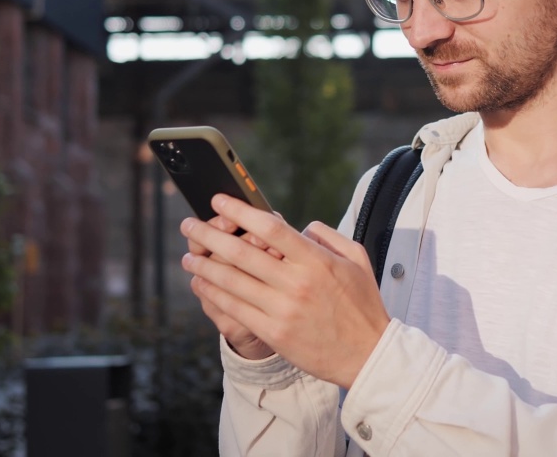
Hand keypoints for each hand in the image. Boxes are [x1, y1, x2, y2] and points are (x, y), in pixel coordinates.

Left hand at [179, 194, 390, 388]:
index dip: (240, 211)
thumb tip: (300, 227)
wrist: (368, 354)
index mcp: (317, 260)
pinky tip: (200, 284)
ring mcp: (283, 309)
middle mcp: (297, 282)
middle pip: (243, 252)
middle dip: (209, 235)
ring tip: (188, 256)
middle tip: (189, 224)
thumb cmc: (362, 305)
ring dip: (204, 266)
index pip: (270, 229)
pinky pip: (235, 309)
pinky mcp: (275, 333)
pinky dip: (213, 294)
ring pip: (232, 282)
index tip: (219, 201)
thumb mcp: (357, 259)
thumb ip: (328, 236)